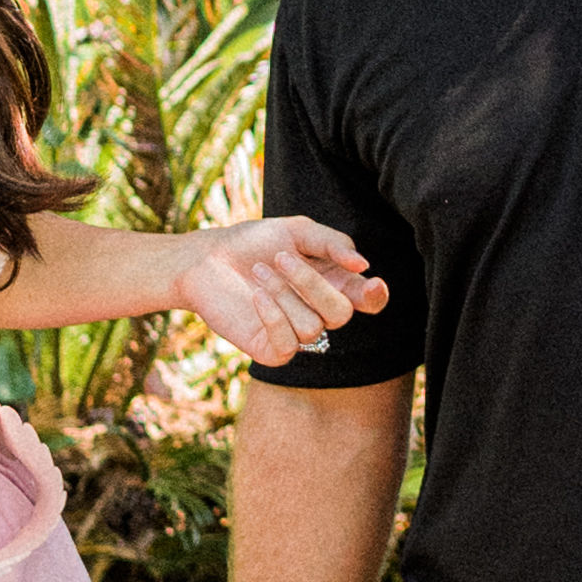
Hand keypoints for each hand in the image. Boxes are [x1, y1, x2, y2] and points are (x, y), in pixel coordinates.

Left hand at [176, 216, 388, 367]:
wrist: (206, 259)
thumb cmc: (253, 243)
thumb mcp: (297, 231)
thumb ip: (334, 244)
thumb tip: (363, 266)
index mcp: (334, 284)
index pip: (369, 300)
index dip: (376, 297)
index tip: (371, 284)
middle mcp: (319, 311)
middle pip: (342, 313)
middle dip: (311, 283)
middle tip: (281, 257)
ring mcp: (296, 333)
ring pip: (312, 326)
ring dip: (283, 293)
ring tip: (258, 271)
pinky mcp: (271, 350)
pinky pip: (288, 345)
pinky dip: (273, 317)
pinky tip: (256, 296)